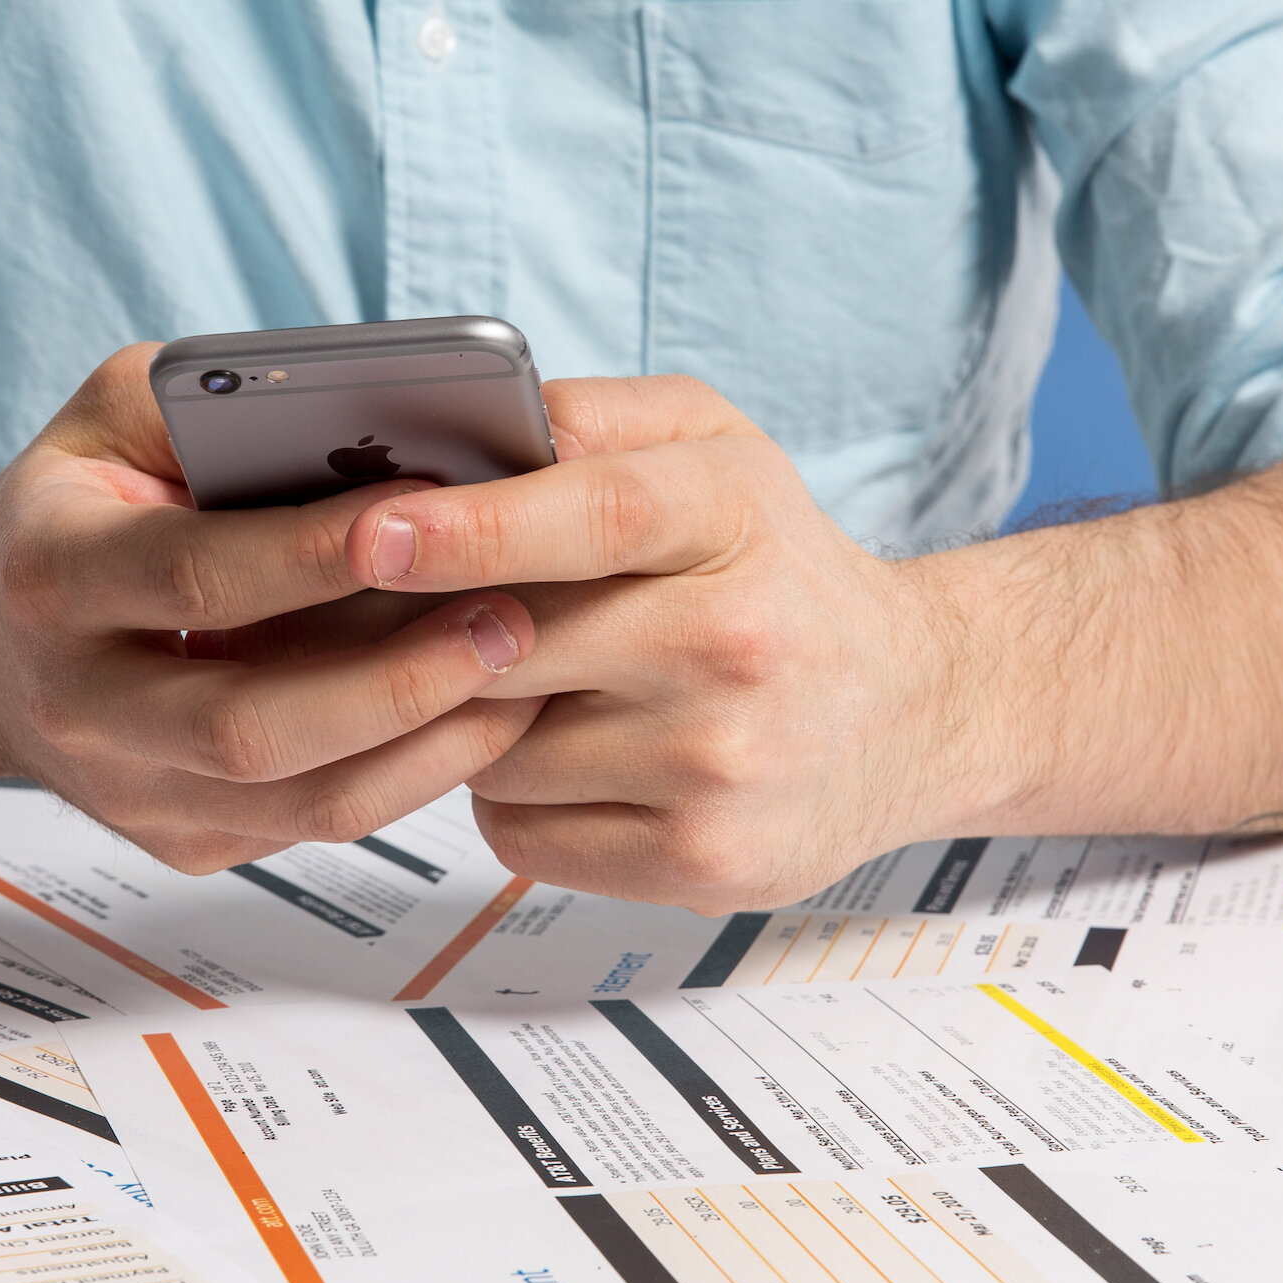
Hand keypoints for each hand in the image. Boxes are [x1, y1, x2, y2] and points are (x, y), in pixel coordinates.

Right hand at [0, 346, 544, 872]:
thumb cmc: (79, 505)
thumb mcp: (115, 415)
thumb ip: (219, 400)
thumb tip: (378, 408)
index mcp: (50, 575)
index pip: (197, 577)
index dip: (319, 552)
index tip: (437, 507)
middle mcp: (78, 704)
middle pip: (250, 724)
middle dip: (398, 677)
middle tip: (515, 618)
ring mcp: (129, 792)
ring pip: (300, 800)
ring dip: (430, 743)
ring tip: (528, 674)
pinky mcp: (182, 842)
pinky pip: (315, 824)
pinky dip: (413, 775)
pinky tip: (484, 716)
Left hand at [339, 377, 950, 914]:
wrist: (912, 712)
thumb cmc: (777, 569)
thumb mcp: (716, 450)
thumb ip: (592, 421)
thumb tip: (455, 430)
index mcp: (734, 514)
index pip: (593, 515)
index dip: (472, 527)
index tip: (370, 534)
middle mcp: (735, 641)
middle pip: (515, 643)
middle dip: (433, 634)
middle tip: (405, 620)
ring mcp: (719, 762)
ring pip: (498, 750)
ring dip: (481, 724)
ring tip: (545, 691)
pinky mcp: (699, 861)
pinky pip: (521, 834)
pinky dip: (516, 801)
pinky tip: (575, 763)